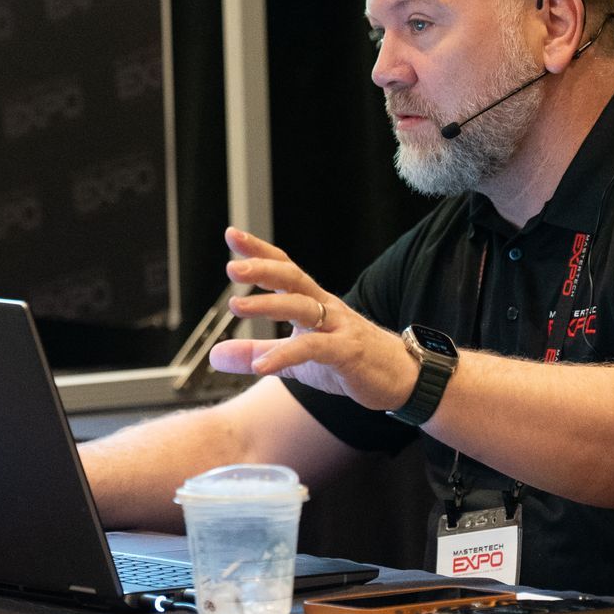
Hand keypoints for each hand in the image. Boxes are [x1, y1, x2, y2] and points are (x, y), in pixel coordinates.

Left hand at [208, 226, 418, 410]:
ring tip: (236, 306)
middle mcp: (325, 307)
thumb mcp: (295, 358)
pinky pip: (315, 350)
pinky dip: (285, 355)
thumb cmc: (345, 360)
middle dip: (262, 269)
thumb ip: (256, 352)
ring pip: (302, 308)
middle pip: (292, 279)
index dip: (259, 252)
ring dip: (268, 305)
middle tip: (231, 267)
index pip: (285, 269)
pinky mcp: (348, 352)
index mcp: (313, 302)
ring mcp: (338, 327)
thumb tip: (214, 355)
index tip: (232, 235)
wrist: (398, 378)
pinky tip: (261, 365)